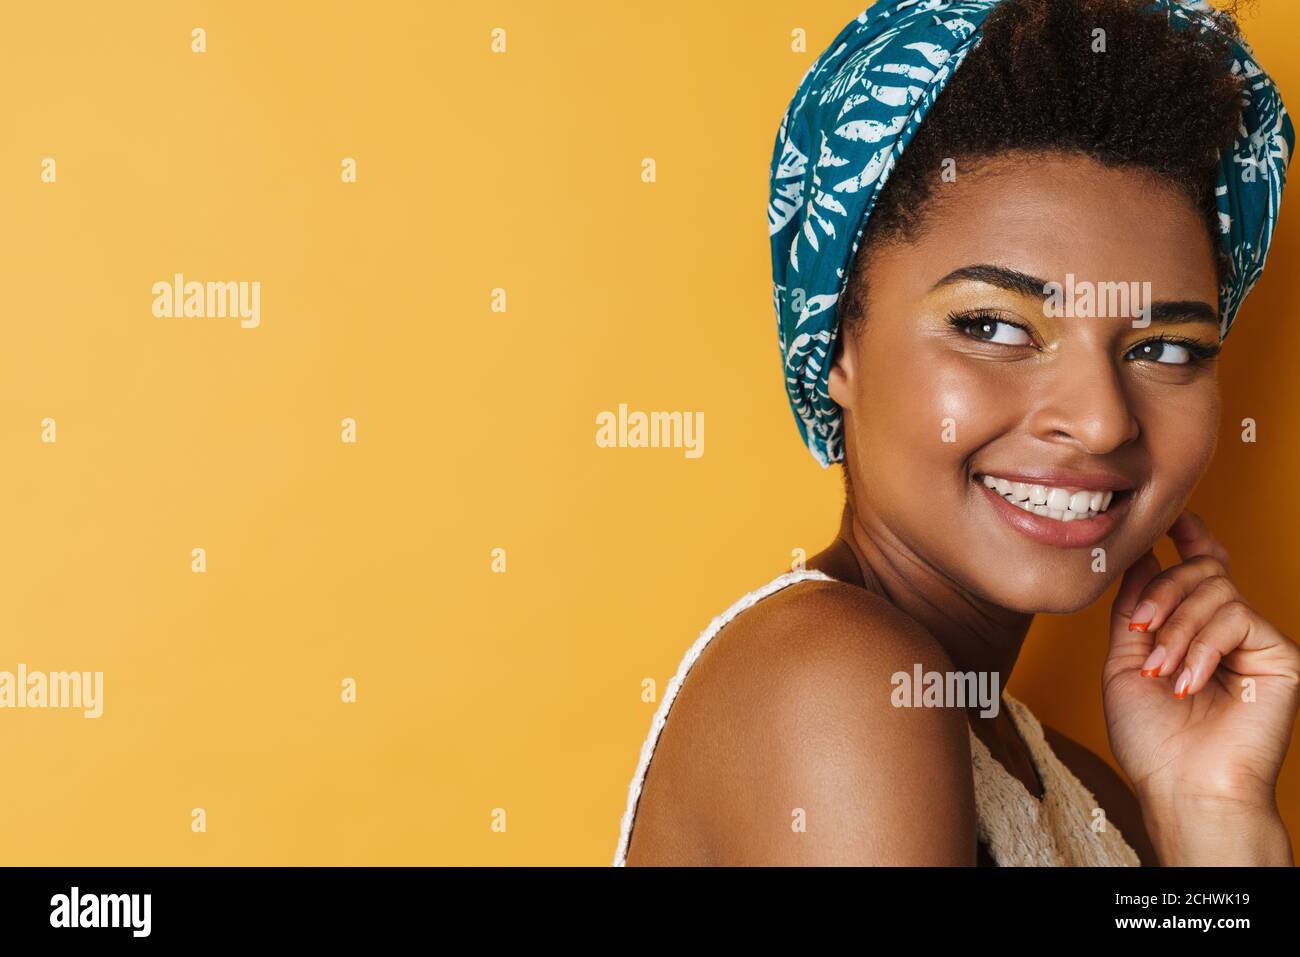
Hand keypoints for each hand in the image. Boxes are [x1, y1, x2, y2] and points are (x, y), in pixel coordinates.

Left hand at [1104, 510, 1299, 821]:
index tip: (1171, 518)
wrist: (1184, 788)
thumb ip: (1134, 609)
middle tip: (1143, 631)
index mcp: (1194, 632)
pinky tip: (1189, 680)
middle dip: (1162, 593)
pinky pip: (1237, 616)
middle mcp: (1229, 632)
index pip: (1200, 571)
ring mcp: (1256, 642)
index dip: (1190, 539)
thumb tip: (1142, 557)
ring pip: (1215, 590)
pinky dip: (1203, 645)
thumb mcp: (1124, 662)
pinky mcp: (1281, 656)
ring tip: (1163, 673)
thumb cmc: (1152, 740)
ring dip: (1178, 630)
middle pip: (1201, 571)